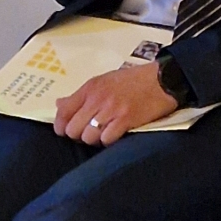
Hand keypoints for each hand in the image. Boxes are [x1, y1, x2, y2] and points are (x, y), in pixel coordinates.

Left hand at [54, 62, 178, 144]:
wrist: (161, 80)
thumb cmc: (133, 80)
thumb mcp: (104, 81)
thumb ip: (81, 95)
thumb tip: (60, 104)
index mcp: (90, 88)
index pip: (63, 111)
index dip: (61, 126)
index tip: (66, 130)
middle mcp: (97, 99)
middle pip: (73, 129)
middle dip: (78, 135)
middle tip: (89, 132)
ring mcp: (111, 110)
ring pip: (88, 137)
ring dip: (94, 139)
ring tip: (103, 134)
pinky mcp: (125, 120)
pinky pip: (106, 139)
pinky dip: (109, 141)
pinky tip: (115, 134)